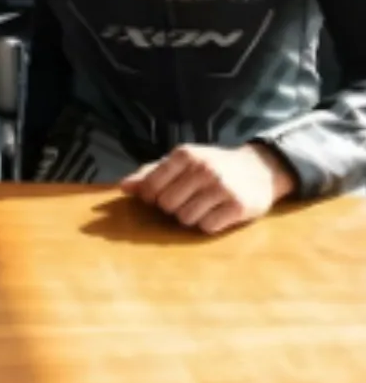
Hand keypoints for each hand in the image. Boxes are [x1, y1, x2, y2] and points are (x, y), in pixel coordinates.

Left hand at [120, 143, 294, 234]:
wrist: (258, 169)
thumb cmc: (212, 165)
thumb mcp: (182, 161)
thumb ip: (151, 173)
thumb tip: (123, 187)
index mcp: (185, 155)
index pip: (151, 185)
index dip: (150, 196)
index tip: (158, 196)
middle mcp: (202, 169)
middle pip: (166, 205)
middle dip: (171, 207)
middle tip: (185, 199)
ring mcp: (221, 187)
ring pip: (185, 218)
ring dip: (190, 217)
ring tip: (202, 205)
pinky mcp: (237, 207)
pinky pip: (207, 227)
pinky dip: (208, 224)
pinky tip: (216, 212)